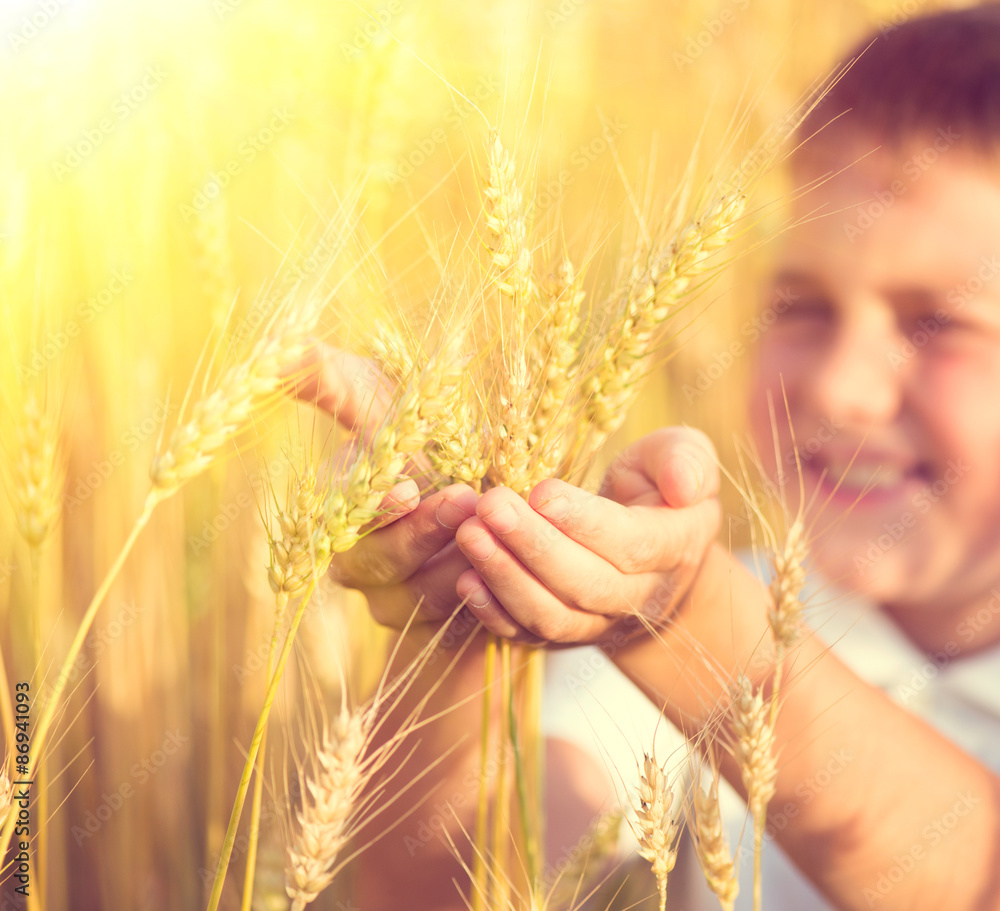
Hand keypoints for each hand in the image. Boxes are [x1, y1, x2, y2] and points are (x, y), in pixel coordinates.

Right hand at [291, 340, 479, 630]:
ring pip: (414, 600)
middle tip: (466, 499)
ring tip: (492, 527)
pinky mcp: (436, 626)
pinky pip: (452, 627)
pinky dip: (478, 600)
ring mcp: (394, 599)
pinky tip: (504, 572)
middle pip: (375, 565)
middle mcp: (356, 559)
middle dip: (421, 533)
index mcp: (336, 507)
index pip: (336, 519)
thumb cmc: (426, 430)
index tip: (404, 487)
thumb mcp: (383, 397)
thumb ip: (331, 379)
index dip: (370, 509)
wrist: (485, 487)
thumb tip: (278, 347)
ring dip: (454, 565)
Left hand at [451, 427, 720, 644]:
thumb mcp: (685, 458)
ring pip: (553, 615)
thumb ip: (686, 460)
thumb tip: (682, 486)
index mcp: (674, 547)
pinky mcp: (565, 635)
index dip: (586, 522)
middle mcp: (640, 596)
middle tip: (489, 506)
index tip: (541, 491)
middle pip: (585, 583)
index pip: (631, 544)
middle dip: (533, 545)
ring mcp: (600, 623)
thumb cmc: (661, 490)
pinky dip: (494, 614)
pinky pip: (528, 635)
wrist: (656, 559)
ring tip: (469, 534)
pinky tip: (464, 580)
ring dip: (505, 577)